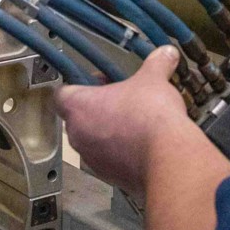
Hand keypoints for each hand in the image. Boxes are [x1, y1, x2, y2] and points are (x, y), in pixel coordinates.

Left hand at [56, 47, 192, 199]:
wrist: (168, 159)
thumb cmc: (151, 119)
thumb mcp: (154, 79)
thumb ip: (157, 63)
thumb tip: (166, 53)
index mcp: (79, 107)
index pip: (61, 93)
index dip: (78, 84)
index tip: (96, 80)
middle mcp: (79, 135)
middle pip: (78, 117)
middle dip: (98, 107)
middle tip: (120, 96)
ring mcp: (92, 159)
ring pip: (93, 140)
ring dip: (108, 130)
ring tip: (134, 119)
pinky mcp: (109, 176)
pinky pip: (108, 159)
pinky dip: (120, 151)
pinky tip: (142, 141)